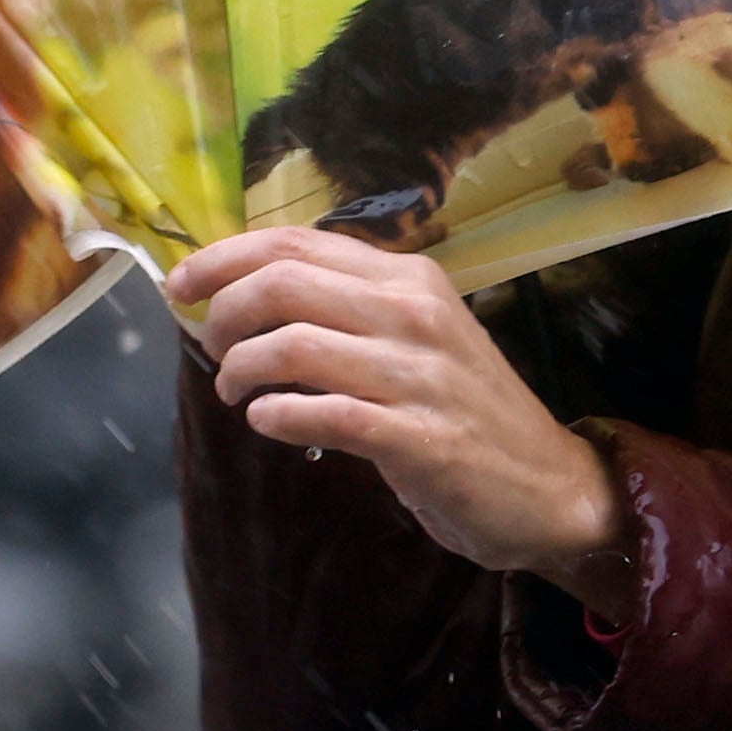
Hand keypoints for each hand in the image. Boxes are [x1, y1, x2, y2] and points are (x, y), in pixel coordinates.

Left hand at [170, 227, 638, 621]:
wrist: (550, 488)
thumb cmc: (466, 413)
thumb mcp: (414, 339)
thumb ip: (348, 311)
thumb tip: (251, 298)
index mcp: (409, 279)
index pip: (295, 242)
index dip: (223, 258)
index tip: (182, 286)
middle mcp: (413, 313)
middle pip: (283, 284)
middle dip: (224, 313)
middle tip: (212, 349)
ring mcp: (419, 375)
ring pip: (295, 344)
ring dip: (242, 369)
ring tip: (236, 393)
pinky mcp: (419, 438)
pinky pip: (327, 414)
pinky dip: (279, 416)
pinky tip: (266, 422)